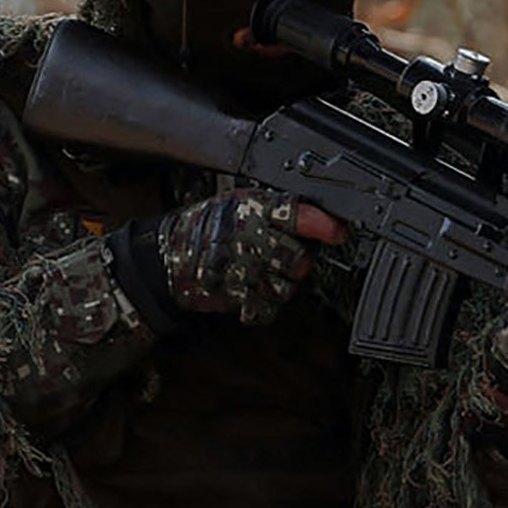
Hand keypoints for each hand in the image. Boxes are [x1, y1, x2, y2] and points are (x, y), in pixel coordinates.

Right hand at [150, 190, 344, 324]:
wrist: (168, 255)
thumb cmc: (209, 226)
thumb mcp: (241, 199)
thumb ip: (280, 207)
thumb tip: (324, 217)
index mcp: (251, 208)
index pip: (295, 214)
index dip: (321, 225)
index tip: (338, 232)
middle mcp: (249, 240)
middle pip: (299, 259)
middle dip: (300, 259)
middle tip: (286, 252)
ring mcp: (242, 272)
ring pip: (287, 287)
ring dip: (282, 282)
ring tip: (264, 270)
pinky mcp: (236, 299)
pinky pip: (268, 308)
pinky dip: (265, 302)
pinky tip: (254, 288)